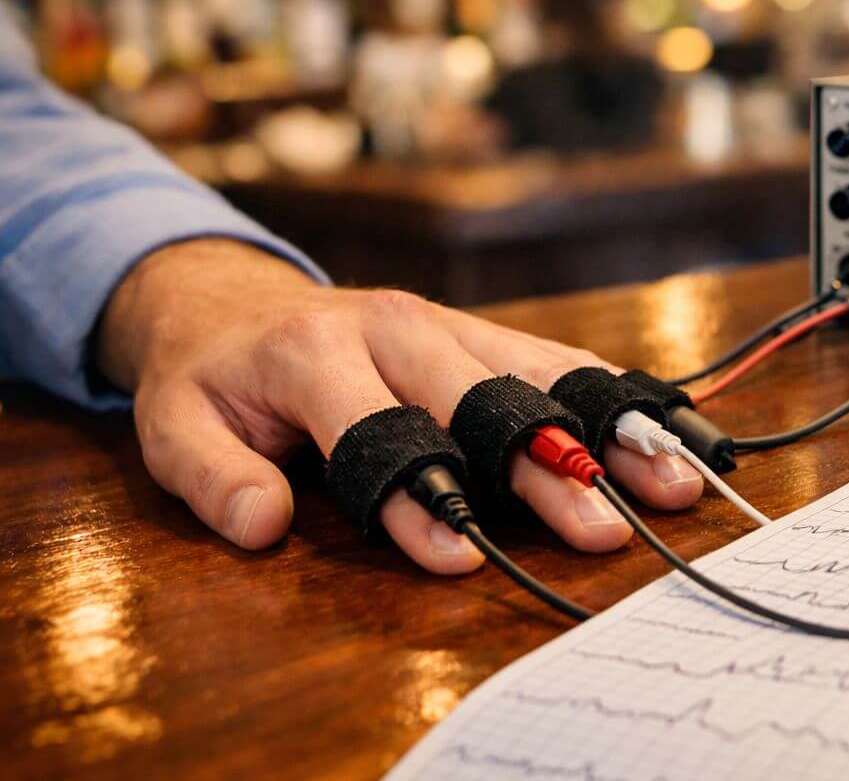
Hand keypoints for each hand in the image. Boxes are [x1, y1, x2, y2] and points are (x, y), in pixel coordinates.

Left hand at [96, 239, 702, 572]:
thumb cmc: (217, 376)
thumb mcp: (175, 424)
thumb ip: (211, 475)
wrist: (239, 301)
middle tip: (598, 529)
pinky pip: (555, 358)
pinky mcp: (483, 331)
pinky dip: (611, 395)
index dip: (417, 497)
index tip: (461, 555)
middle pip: (482, 402)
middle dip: (543, 470)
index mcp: (316, 350)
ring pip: (538, 376)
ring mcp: (450, 323)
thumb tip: (261, 523)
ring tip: (666, 481)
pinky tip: (663, 428)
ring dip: (604, 431)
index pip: (377, 429)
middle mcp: (396, 326)